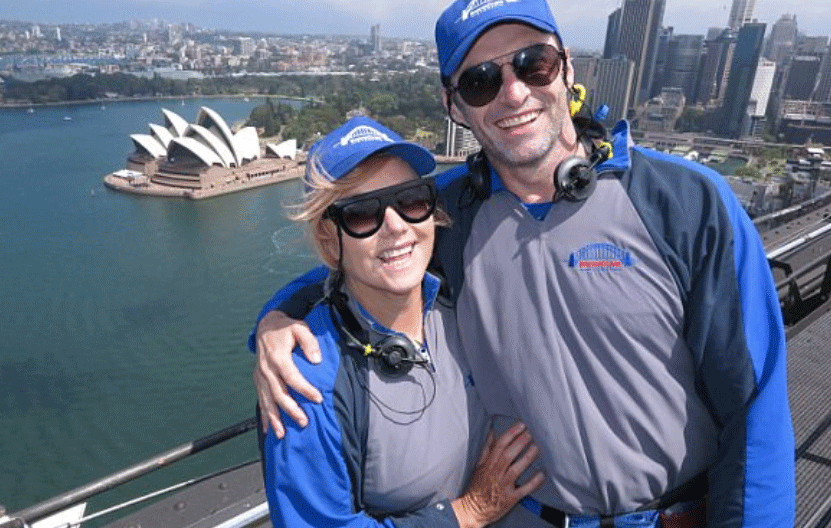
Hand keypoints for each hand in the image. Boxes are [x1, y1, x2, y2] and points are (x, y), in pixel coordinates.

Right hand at [254, 310, 322, 437]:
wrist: (266, 326)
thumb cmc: (286, 328)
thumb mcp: (300, 328)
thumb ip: (309, 342)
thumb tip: (316, 360)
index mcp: (278, 357)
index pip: (292, 377)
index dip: (305, 389)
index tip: (318, 399)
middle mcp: (266, 369)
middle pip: (278, 393)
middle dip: (290, 410)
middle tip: (304, 422)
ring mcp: (260, 376)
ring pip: (266, 401)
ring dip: (274, 418)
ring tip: (282, 434)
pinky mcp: (258, 380)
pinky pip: (260, 400)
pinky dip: (264, 416)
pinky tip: (268, 429)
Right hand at [452, 421, 544, 527]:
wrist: (472, 509)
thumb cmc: (477, 485)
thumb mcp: (479, 465)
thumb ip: (486, 449)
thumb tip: (492, 432)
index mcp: (488, 464)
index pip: (499, 445)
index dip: (511, 434)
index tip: (521, 425)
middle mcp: (495, 473)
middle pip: (508, 455)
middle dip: (520, 443)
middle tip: (530, 433)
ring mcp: (503, 486)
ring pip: (516, 469)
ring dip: (527, 458)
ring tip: (536, 447)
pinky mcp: (510, 498)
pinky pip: (523, 489)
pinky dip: (533, 482)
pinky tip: (541, 474)